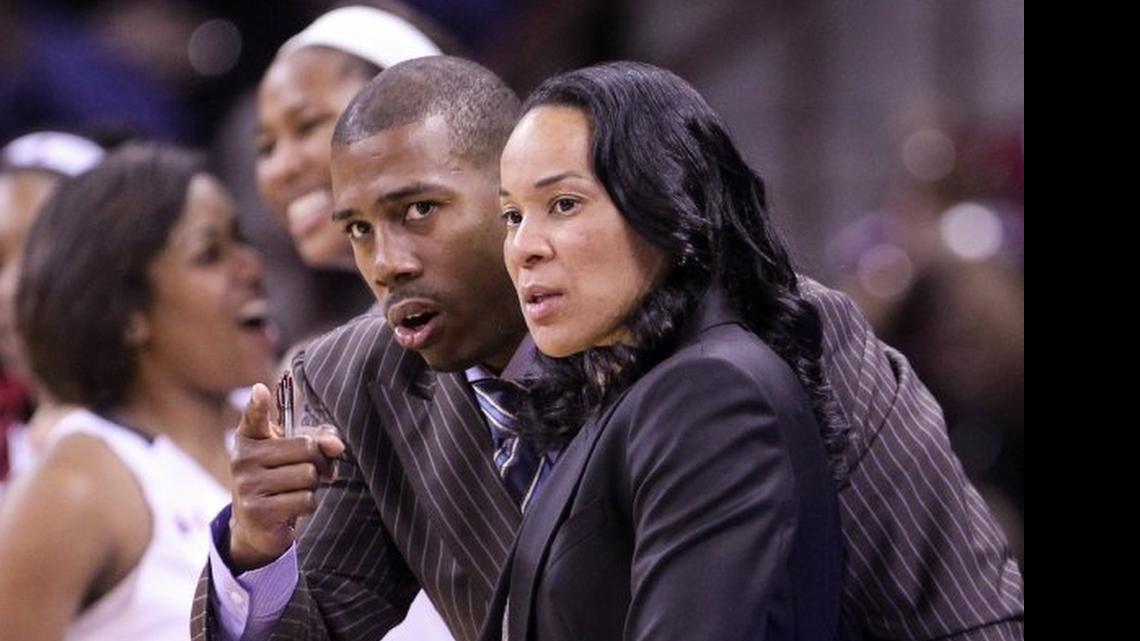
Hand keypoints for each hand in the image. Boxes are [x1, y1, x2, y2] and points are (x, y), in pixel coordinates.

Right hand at [228, 383, 344, 570]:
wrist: (257, 524)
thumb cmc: (283, 478)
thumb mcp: (299, 453)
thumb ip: (321, 439)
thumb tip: (337, 445)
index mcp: (249, 438)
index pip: (253, 417)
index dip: (259, 403)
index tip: (261, 390)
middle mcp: (242, 458)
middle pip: (306, 449)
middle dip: (319, 462)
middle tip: (310, 472)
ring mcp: (246, 485)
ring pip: (308, 476)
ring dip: (313, 486)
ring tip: (296, 490)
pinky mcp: (256, 512)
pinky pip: (305, 500)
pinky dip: (308, 504)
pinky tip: (291, 507)